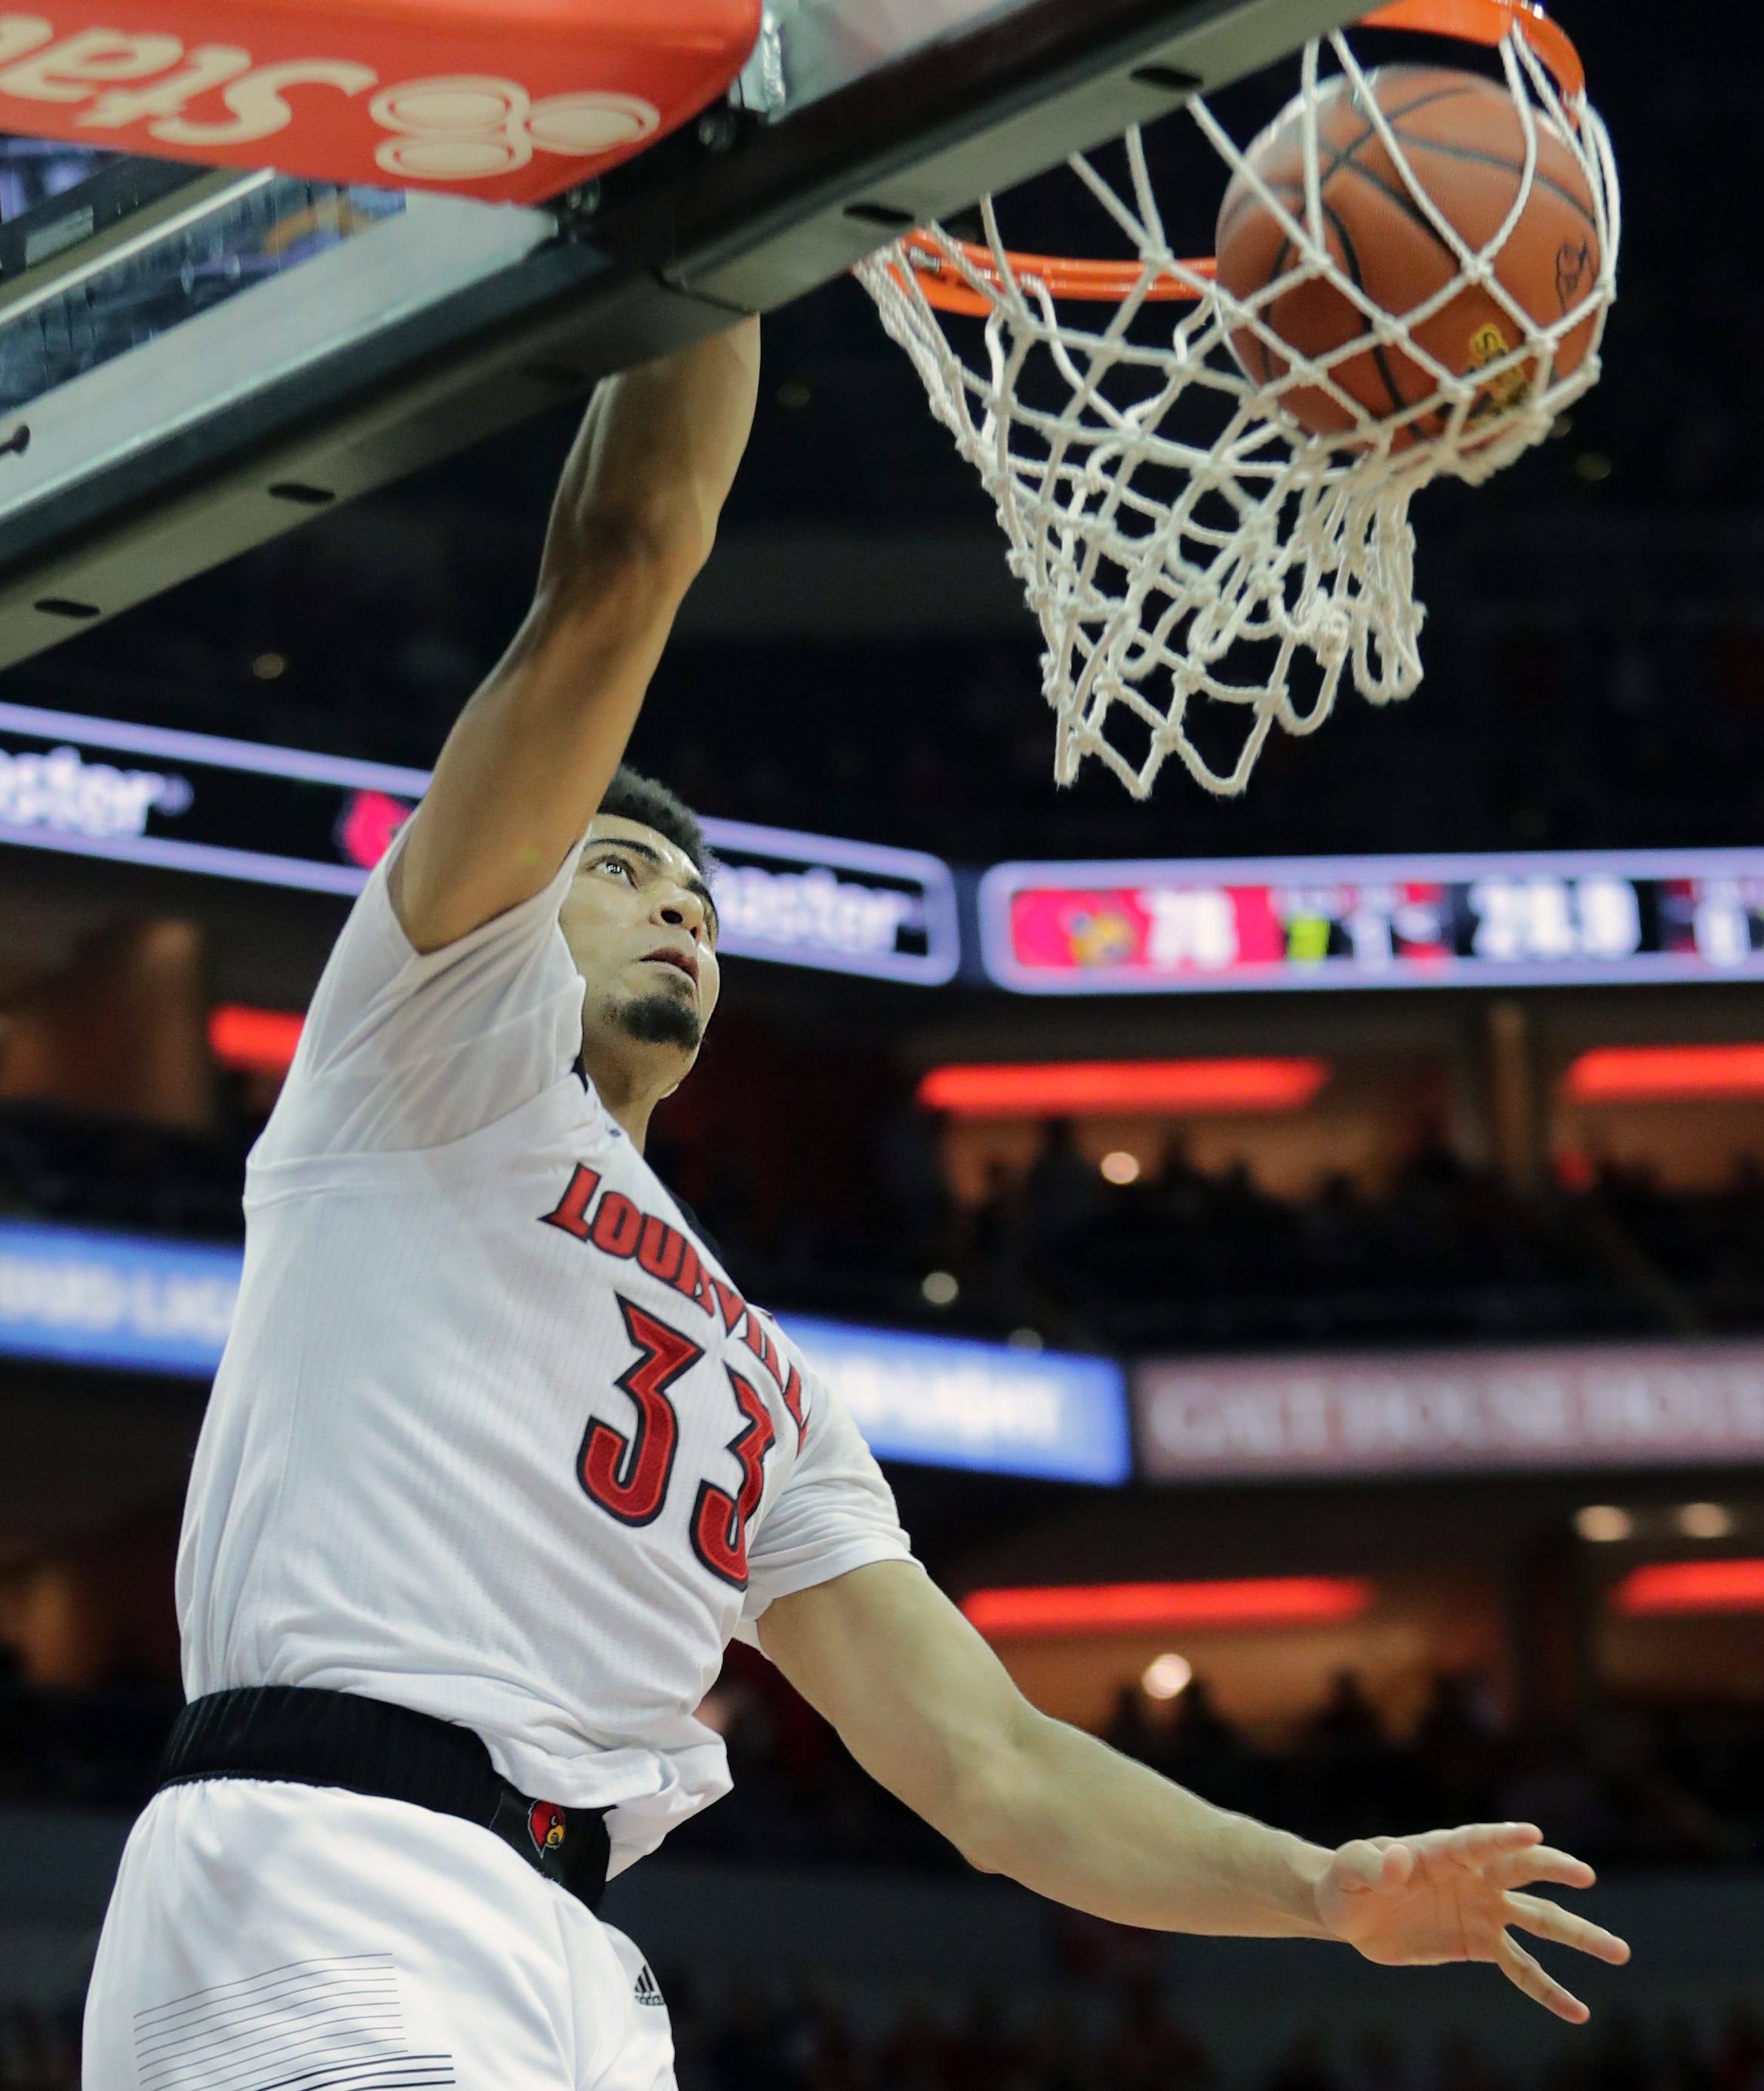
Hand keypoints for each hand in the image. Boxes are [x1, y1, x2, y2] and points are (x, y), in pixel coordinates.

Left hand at [1316, 1822, 1630, 2022]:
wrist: (1350, 1911)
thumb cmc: (1348, 1878)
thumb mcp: (1351, 1868)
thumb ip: (1373, 1863)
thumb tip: (1399, 1861)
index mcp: (1441, 1850)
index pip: (1475, 1841)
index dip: (1502, 1837)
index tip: (1532, 1833)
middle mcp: (1472, 1877)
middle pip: (1520, 1870)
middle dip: (1553, 1870)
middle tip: (1585, 1875)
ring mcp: (1482, 1910)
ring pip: (1538, 1920)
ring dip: (1578, 1935)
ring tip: (1620, 1951)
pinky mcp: (1480, 1944)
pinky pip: (1522, 1968)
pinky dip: (1549, 1990)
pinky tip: (1579, 2011)